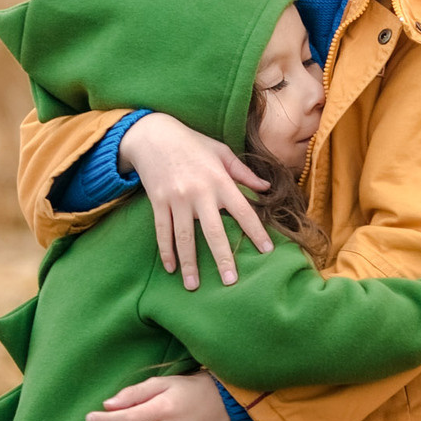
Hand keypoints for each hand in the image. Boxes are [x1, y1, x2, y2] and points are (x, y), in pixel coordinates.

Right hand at [119, 113, 273, 289]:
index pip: (243, 210)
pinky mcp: (158, 201)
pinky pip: (163, 231)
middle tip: (231, 282)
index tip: (267, 251)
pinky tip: (171, 268)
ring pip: (184, 237)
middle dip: (222, 258)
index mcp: (219, 180)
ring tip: (193, 286)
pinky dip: (166, 251)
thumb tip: (266, 189)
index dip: (256, 231)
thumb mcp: (221, 152)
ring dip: (189, 263)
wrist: (153, 134)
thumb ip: (243, 172)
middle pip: (213, 231)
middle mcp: (199, 192)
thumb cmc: (192, 143)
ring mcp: (176, 198)